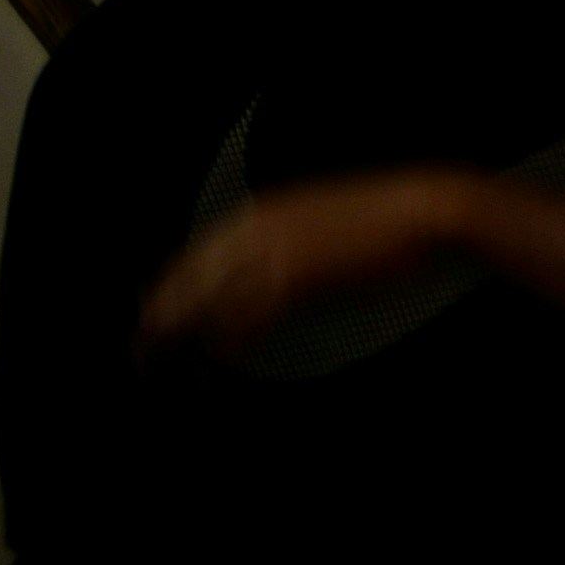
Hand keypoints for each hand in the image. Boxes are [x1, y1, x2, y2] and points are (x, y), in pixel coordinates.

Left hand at [137, 171, 481, 359]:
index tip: (154, 307)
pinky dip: (231, 337)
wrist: (421, 209)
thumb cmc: (385, 219)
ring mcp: (274, 248)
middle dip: (165, 309)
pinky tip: (220, 354)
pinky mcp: (295, 274)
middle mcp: (257, 225)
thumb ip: (288, 240)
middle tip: (143, 342)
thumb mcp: (323, 221)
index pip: (199, 251)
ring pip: (213, 296)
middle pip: (194, 274)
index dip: (172, 283)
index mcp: (261, 210)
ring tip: (168, 355)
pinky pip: (249, 313)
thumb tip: (269, 274)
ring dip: (187, 328)